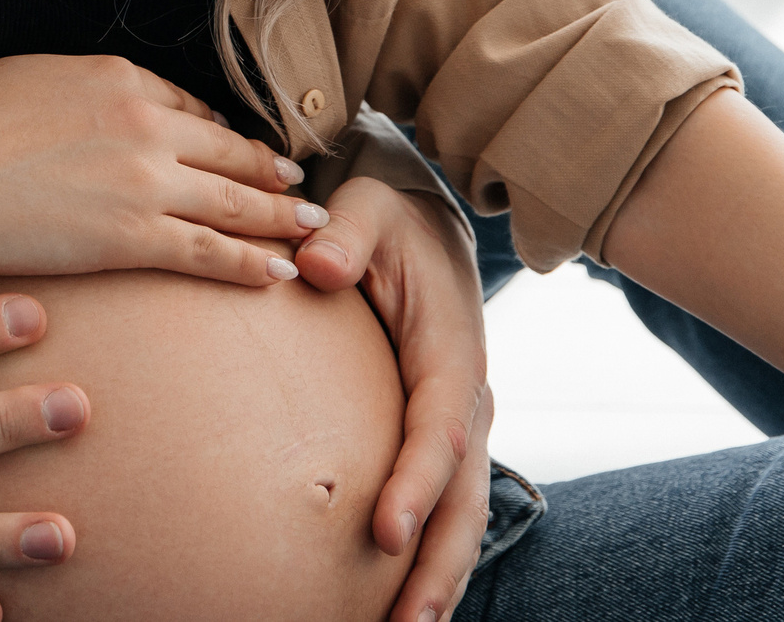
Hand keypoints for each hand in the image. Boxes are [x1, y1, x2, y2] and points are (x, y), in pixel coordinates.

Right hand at [0, 54, 320, 287]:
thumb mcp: (28, 76)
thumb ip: (77, 89)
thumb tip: (90, 101)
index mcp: (119, 78)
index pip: (191, 108)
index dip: (223, 134)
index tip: (242, 150)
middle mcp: (145, 123)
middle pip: (229, 151)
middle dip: (272, 172)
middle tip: (303, 188)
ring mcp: (144, 180)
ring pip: (234, 200)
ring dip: (281, 217)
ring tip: (313, 229)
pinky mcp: (132, 236)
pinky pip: (209, 250)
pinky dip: (251, 262)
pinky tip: (277, 271)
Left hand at [297, 177, 494, 621]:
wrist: (418, 214)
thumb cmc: (384, 211)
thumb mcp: (365, 203)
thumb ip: (344, 231)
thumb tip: (318, 266)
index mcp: (450, 348)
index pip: (438, 427)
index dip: (417, 484)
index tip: (386, 533)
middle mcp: (466, 395)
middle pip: (463, 494)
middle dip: (439, 562)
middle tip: (406, 621)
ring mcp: (458, 420)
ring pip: (460, 512)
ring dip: (439, 575)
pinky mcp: (439, 433)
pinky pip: (442, 500)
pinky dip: (429, 554)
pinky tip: (400, 601)